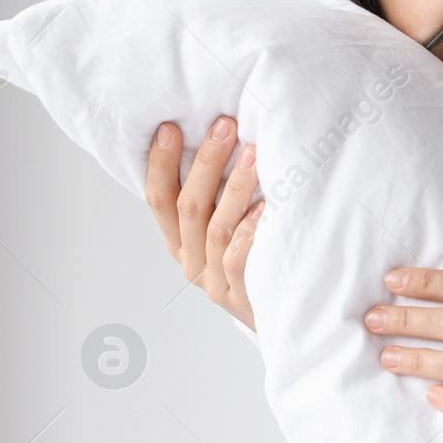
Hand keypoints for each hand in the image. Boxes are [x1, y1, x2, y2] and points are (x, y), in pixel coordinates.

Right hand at [145, 115, 262, 331]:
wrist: (284, 316)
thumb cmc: (257, 261)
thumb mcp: (227, 230)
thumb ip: (217, 198)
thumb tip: (223, 140)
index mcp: (180, 243)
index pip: (159, 200)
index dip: (160, 164)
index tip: (170, 129)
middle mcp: (191, 262)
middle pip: (188, 207)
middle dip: (205, 162)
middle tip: (224, 126)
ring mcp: (214, 282)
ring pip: (216, 228)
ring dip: (234, 186)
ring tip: (254, 152)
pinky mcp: (240, 296)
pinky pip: (238, 258)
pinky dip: (250, 229)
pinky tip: (267, 205)